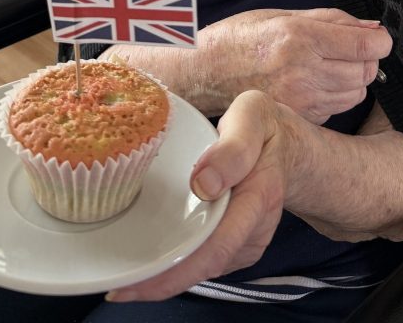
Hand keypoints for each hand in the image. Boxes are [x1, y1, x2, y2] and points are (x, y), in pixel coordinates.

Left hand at [106, 90, 286, 302]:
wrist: (287, 144)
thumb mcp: (252, 116)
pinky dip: (178, 263)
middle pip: (205, 266)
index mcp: (259, 197)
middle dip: (160, 282)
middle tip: (115, 286)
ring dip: (166, 275)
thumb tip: (203, 184)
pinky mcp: (237, 244)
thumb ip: (233, 146)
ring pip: (203, 267)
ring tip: (125, 274)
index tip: (134, 282)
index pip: (218, 245)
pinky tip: (151, 257)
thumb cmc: (263, 126)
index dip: (175, 271)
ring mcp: (246, 241)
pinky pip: (205, 258)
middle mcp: (255, 229)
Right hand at [194, 8, 391, 122]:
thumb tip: (371, 28)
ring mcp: (302, 100)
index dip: (379, 40)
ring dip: (353, 78)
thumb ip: (331, 21)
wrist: (207, 73)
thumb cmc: (241, 38)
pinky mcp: (300, 118)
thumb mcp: (283, 15)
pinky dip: (336, 95)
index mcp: (300, 38)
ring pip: (356, 92)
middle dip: (366, 58)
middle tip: (349, 49)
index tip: (377, 38)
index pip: (364, 45)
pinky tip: (316, 83)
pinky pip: (337, 107)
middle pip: (366, 71)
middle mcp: (303, 72)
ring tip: (329, 66)